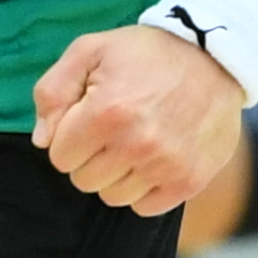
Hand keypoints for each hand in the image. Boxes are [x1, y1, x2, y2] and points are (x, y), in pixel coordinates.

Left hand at [30, 22, 243, 215]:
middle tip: (113, 130)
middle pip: (84, 180)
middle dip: (90, 157)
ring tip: (135, 142)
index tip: (88, 120)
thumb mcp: (90, 50)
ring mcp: (165, 165)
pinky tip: (153, 159)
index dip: (69, 138)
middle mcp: (135, 143)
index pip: (60, 157)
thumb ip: (53, 91)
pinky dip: (144, 189)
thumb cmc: (146, 52)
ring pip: (113, 196)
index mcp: (105, 112)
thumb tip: (42, 140)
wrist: (215, 55)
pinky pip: (146, 207)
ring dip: (117, 174)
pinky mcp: (189, 180)